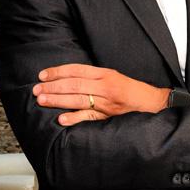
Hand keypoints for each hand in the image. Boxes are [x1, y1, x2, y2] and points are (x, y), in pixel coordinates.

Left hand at [32, 63, 169, 125]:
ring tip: (42, 100)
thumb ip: (93, 78)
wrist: (153, 103)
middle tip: (37, 89)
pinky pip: (90, 118)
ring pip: (78, 99)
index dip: (58, 71)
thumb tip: (68, 79)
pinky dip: (75, 118)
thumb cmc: (131, 90)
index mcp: (105, 74)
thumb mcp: (112, 77)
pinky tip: (62, 120)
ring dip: (58, 100)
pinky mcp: (110, 117)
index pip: (77, 70)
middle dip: (53, 86)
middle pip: (74, 84)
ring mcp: (107, 102)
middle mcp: (105, 86)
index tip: (42, 75)